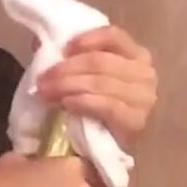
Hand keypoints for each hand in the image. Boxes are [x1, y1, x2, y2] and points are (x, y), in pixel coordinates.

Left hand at [35, 25, 157, 149]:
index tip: (63, 50)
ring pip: (101, 82)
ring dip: (68, 86)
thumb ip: (68, 56)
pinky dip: (83, 102)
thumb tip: (40, 42)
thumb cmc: (92, 106)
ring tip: (45, 93)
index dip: (87, 39)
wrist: (101, 149)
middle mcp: (146, 74)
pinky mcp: (136, 121)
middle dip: (66, 69)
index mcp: (136, 55)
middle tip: (42, 79)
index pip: (114, 36)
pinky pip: (107, 105)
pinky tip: (66, 104)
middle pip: (101, 61)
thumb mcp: (82, 75)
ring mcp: (144, 99)